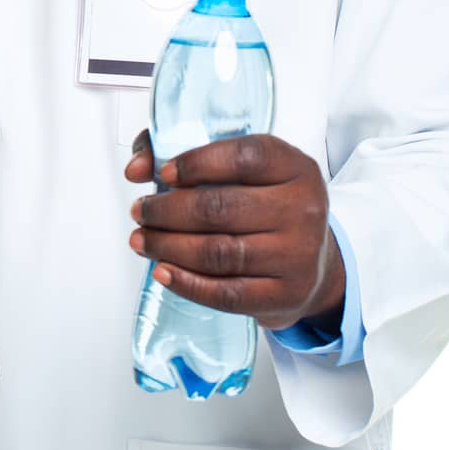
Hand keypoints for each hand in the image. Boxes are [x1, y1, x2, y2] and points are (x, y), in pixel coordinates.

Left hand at [124, 131, 345, 331]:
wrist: (312, 264)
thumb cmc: (267, 208)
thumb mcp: (245, 170)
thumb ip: (187, 154)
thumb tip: (137, 168)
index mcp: (294, 167)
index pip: (244, 157)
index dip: (196, 163)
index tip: (163, 174)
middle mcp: (303, 208)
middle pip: (220, 207)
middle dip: (166, 210)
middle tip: (141, 211)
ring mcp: (298, 255)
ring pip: (217, 252)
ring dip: (167, 246)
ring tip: (143, 240)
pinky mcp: (286, 295)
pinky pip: (226, 293)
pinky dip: (186, 283)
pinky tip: (163, 271)